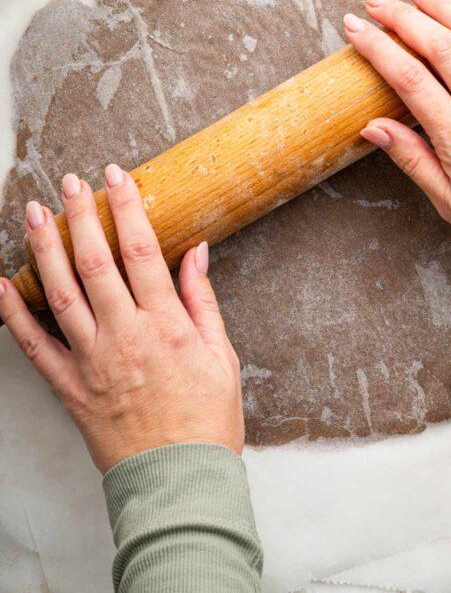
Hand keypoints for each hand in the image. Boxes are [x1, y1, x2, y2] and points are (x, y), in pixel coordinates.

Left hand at [0, 166, 242, 472]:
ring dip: (44, 249)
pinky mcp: (70, 388)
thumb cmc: (206, 419)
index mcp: (165, 325)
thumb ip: (201, 299)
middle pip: (94, 262)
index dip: (126, 207)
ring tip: (34, 214)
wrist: (179, 481)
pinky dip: (11, 313)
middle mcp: (125, 336)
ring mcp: (92, 361)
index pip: (140, 250)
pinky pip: (33, 346)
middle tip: (69, 182)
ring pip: (59, 293)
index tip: (115, 178)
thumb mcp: (221, 354)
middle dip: (80, 215)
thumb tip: (195, 251)